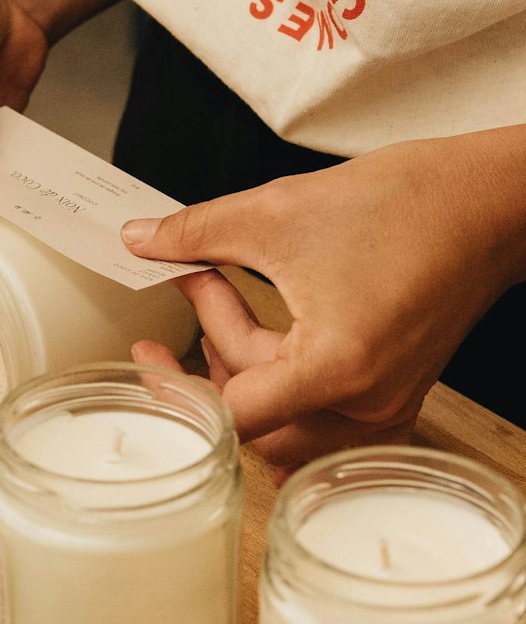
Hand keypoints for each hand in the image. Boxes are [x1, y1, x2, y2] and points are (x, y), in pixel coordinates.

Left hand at [121, 132, 525, 471]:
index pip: (231, 415)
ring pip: (284, 421)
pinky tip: (266, 342)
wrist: (483, 201)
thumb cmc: (404, 204)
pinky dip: (284, 385)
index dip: (176, 387)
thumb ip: (195, 233)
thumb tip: (139, 241)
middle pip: (255, 413)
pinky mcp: (395, 398)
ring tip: (230, 298)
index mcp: (336, 367)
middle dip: (214, 345)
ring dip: (246, 364)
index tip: (145, 355)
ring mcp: (385, 408)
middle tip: (197, 278)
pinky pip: (322, 421)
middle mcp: (366, 404)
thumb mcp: (276, 211)